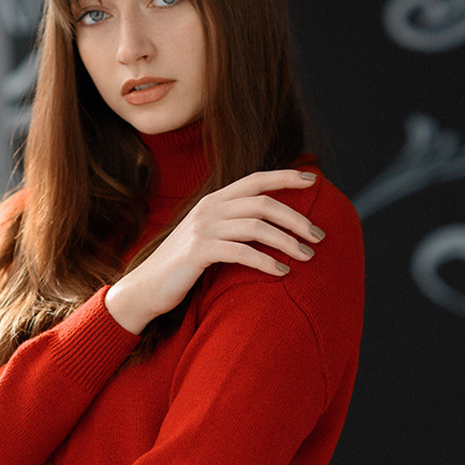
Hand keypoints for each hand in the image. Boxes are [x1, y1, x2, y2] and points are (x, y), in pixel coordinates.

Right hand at [106, 169, 323, 333]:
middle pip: (263, 203)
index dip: (285, 177)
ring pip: (257, 227)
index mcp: (213, 200)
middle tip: (319, 236)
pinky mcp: (198, 252)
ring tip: (307, 256)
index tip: (313, 180)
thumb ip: (232, 224)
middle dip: (296, 218)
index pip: (255, 180)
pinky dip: (267, 262)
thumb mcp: (207, 236)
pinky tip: (282, 272)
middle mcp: (208, 208)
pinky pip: (242, 252)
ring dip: (288, 241)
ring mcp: (202, 229)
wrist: (146, 287)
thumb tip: (269, 225)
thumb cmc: (182, 266)